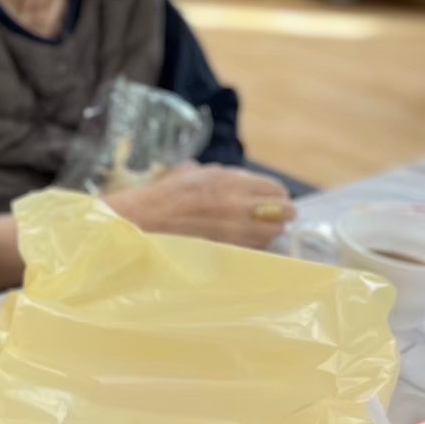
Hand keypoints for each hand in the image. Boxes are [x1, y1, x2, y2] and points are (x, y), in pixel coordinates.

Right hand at [105, 163, 296, 248]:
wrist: (140, 222)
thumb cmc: (162, 196)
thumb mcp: (193, 173)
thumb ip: (221, 176)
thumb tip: (242, 181)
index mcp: (228, 180)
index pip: (276, 190)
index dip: (275, 196)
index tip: (269, 201)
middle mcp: (236, 203)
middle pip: (284, 211)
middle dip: (279, 215)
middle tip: (268, 218)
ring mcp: (233, 230)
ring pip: (273, 233)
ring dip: (268, 233)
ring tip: (253, 232)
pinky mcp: (226, 250)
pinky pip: (254, 250)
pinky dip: (253, 247)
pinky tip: (240, 244)